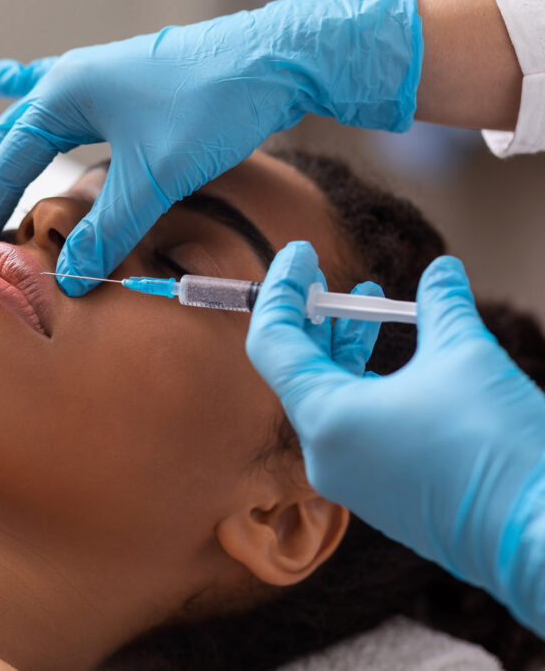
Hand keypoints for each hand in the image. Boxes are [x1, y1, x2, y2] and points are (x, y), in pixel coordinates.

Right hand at [0, 0, 422, 294]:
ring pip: (18, 128)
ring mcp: (87, 78)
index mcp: (63, 95)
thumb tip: (69, 279)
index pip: (0, 166)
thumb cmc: (215, 105)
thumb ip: (108, 229)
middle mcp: (65, 81)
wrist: (275, 57)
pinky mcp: (113, 84)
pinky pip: (48, 87)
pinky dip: (13, 85)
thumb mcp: (156, 177)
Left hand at [246, 241, 544, 634]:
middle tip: (338, 279)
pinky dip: (363, 385)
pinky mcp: (378, 493)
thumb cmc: (496, 448)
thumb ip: (440, 306)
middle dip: (317, 318)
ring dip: (344, 349)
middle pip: (297, 370)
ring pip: (327, 398)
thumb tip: (441, 270)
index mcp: (325, 418)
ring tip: (371, 306)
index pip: (273, 342)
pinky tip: (397, 360)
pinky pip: (352, 428)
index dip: (281, 290)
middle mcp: (324, 454)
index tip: (300, 252)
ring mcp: (349, 479)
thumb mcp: (465, 357)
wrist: (539, 538)